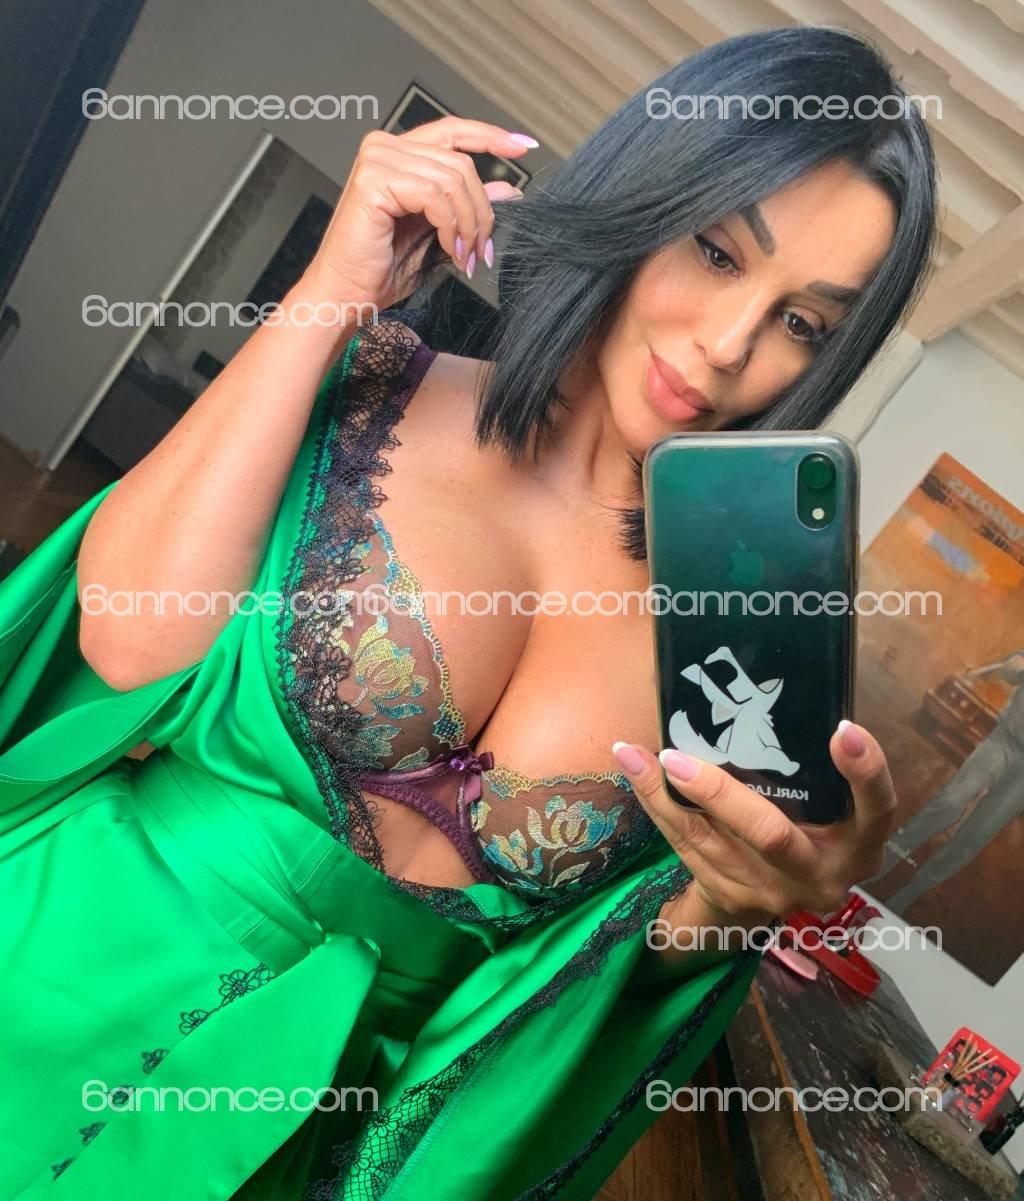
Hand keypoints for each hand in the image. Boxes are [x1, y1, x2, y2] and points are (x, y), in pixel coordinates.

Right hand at [305, 116, 532, 308]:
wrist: (346, 295)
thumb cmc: (380, 270)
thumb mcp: (438, 233)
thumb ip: (467, 206)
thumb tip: (509, 188)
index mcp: (398, 153)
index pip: (453, 131)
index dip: (491, 135)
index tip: (523, 145)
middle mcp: (384, 147)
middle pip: (461, 162)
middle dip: (481, 211)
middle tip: (481, 250)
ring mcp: (377, 159)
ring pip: (453, 180)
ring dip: (468, 225)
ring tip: (465, 257)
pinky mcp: (374, 179)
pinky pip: (435, 196)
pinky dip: (451, 227)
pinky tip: (450, 251)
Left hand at [610, 720, 896, 924]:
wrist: (769, 895)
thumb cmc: (808, 825)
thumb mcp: (832, 806)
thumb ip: (818, 766)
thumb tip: (774, 685)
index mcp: (859, 843)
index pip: (878, 810)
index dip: (866, 774)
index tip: (844, 729)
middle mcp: (818, 874)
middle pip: (770, 836)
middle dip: (720, 795)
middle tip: (678, 756)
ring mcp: (770, 890)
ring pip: (710, 841)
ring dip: (667, 793)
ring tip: (638, 754)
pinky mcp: (728, 893)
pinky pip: (683, 843)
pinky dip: (655, 801)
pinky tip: (633, 765)